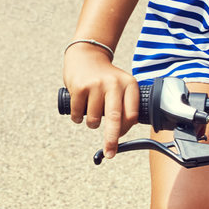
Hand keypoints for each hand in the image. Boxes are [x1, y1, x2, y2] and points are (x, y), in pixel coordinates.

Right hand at [63, 44, 139, 159]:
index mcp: (129, 84)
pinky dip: (77, 118)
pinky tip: (79, 109)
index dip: (125, 130)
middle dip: (112, 140)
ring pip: (94, 119)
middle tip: (110, 153)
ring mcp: (96, 85)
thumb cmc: (105, 77)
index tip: (120, 137)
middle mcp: (114, 83)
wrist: (86, 55)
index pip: (132, 114)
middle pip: (115, 119)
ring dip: (91, 123)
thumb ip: (125, 105)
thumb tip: (121, 134)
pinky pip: (78, 114)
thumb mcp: (121, 85)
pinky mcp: (80, 87)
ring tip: (90, 111)